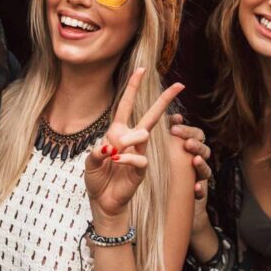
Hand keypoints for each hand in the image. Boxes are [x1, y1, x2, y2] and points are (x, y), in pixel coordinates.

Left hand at [85, 68, 183, 222]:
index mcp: (117, 132)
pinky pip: (139, 157)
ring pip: (144, 133)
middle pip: (151, 115)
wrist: (102, 201)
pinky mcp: (141, 169)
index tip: (141, 69)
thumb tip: (112, 148)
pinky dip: (127, 158)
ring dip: (128, 140)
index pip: (126, 105)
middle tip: (180, 85)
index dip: (133, 87)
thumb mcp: (90, 162)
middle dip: (165, 100)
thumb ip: (97, 152)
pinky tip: (117, 162)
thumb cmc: (97, 179)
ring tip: (114, 154)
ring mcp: (138, 153)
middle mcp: (130, 140)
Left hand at [169, 114, 210, 198]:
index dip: (188, 131)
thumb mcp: (164, 146)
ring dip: (202, 165)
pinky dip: (200, 190)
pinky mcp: (195, 194)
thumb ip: (169, 131)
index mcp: (192, 148)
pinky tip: (196, 187)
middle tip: (187, 144)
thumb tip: (176, 116)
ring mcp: (198, 178)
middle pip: (205, 150)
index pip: (198, 135)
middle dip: (197, 146)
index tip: (173, 129)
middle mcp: (198, 161)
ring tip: (195, 160)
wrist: (163, 197)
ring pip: (206, 170)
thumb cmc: (164, 165)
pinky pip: (202, 193)